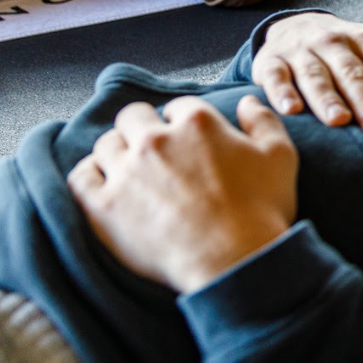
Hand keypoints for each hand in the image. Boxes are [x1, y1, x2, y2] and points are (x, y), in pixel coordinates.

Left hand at [68, 96, 298, 293]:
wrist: (234, 261)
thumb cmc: (261, 210)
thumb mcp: (281, 157)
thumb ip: (263, 121)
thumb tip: (246, 101)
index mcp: (197, 123)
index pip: (180, 106)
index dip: (183, 121)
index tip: (188, 139)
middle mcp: (156, 140)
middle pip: (134, 116)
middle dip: (144, 128)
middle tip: (156, 151)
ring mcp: (126, 172)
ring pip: (106, 144)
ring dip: (118, 151)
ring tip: (131, 170)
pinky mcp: (104, 205)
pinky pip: (81, 178)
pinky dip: (89, 176)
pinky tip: (103, 183)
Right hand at [252, 11, 362, 132]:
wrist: (294, 27)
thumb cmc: (350, 45)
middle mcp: (334, 43)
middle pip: (353, 72)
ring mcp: (302, 52)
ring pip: (316, 76)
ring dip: (327, 98)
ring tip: (338, 120)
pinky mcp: (270, 62)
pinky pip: (275, 77)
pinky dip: (281, 93)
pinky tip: (291, 111)